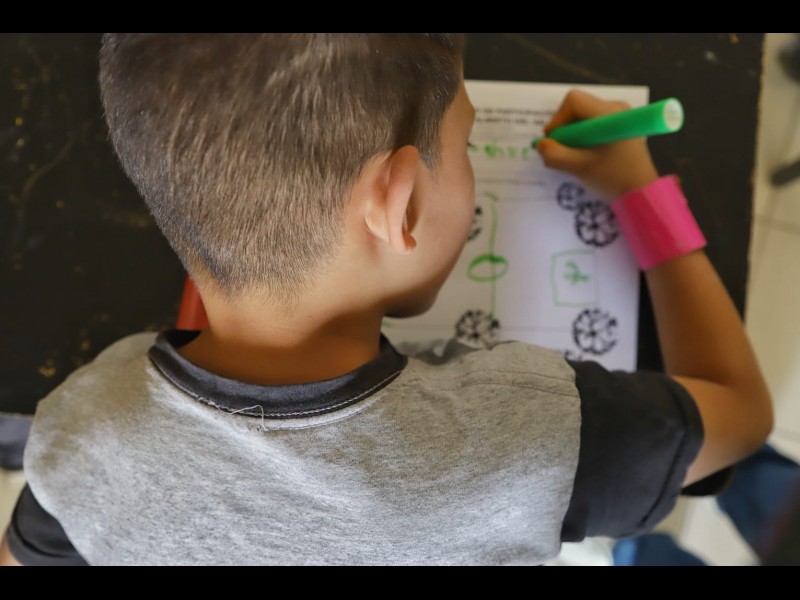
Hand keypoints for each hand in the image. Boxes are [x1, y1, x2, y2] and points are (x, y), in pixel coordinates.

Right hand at [537, 90, 660, 198]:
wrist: (642, 192)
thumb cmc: (612, 178)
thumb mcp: (579, 168)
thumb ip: (554, 155)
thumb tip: (540, 144)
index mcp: (609, 113)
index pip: (574, 101)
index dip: (558, 119)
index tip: (555, 141)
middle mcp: (616, 107)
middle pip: (578, 107)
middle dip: (565, 128)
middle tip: (563, 151)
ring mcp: (621, 114)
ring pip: (584, 115)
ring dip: (574, 133)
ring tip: (576, 154)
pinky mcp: (622, 124)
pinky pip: (594, 122)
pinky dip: (584, 135)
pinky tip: (587, 153)